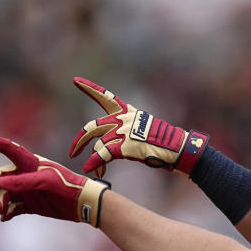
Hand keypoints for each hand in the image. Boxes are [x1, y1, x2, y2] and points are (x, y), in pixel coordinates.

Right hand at [0, 132, 107, 225]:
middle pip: (1, 178)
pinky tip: (5, 217)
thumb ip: (23, 182)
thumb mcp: (45, 181)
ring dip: (0, 202)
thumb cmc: (67, 186)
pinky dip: (7, 213)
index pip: (10, 149)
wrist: (82, 203)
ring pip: (5, 195)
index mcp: (30, 163)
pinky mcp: (31, 205)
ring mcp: (27, 191)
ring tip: (2, 210)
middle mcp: (26, 175)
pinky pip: (13, 208)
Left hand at [68, 77, 208, 177]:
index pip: (106, 96)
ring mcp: (123, 132)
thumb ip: (124, 133)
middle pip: (93, 126)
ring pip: (98, 144)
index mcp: (128, 112)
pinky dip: (94, 163)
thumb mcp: (142, 131)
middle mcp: (123, 119)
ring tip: (94, 170)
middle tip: (73, 151)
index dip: (90, 89)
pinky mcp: (125, 146)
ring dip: (93, 160)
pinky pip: (103, 154)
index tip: (76, 81)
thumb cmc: (163, 144)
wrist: (177, 149)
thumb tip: (107, 148)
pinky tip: (90, 170)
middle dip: (80, 140)